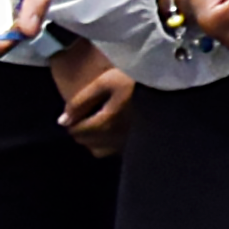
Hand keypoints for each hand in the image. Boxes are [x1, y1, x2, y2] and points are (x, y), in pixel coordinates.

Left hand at [49, 42, 135, 157]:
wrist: (166, 82)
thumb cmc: (135, 78)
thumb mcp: (104, 82)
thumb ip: (80, 101)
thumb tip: (62, 121)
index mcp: (106, 123)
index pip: (77, 131)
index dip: (72, 120)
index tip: (78, 108)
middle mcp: (117, 138)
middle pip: (87, 142)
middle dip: (82, 130)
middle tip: (87, 113)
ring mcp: (129, 143)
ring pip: (100, 150)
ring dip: (95, 139)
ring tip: (99, 121)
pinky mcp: (139, 143)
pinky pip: (116, 150)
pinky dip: (109, 142)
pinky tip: (115, 127)